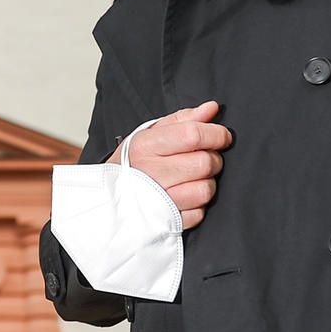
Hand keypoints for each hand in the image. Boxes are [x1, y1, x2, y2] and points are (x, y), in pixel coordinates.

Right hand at [108, 99, 229, 228]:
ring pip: (206, 190)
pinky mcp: (166, 222)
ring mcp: (158, 201)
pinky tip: (186, 196)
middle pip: (205, 162)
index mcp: (145, 146)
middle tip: (204, 158)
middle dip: (213, 158)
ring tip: (194, 178)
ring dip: (207, 183)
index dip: (216, 134)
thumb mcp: (150, 134)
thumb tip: (211, 109)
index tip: (222, 136)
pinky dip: (198, 206)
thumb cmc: (133, 162)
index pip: (193, 135)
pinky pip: (199, 214)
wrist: (108, 197)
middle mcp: (151, 173)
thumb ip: (183, 119)